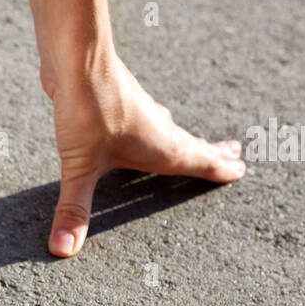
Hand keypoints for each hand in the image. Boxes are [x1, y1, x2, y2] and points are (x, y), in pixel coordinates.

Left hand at [42, 52, 244, 256]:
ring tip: (195, 142)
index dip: (218, 169)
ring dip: (185, 137)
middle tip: (234, 154)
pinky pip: (148, 116)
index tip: (241, 170)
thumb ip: (73, 210)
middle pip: (190, 143)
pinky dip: (157, 123)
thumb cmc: (87, 109)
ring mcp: (138, 109)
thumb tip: (63, 250)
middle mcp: (156, 127)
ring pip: (169, 128)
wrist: (76, 55)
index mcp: (160, 147)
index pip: (197, 162)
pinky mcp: (119, 97)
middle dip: (210, 153)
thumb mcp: (79, 167)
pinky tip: (147, 118)